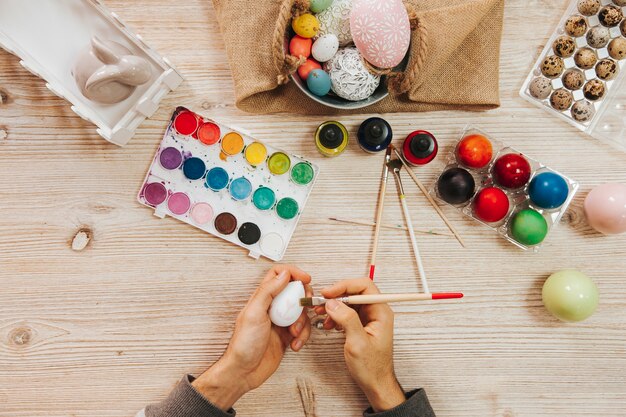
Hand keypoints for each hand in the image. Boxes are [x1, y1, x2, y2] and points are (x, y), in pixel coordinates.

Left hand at [193, 265, 311, 409]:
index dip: (293, 273)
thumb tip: (283, 274)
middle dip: (302, 300)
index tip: (305, 279)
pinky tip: (295, 344)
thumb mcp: (254, 313)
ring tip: (294, 332)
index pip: (278, 275)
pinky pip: (302, 330)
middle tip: (303, 307)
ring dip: (303, 322)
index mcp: (262, 298)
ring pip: (301, 312)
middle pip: (294, 292)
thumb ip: (268, 291)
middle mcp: (272, 307)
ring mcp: (280, 322)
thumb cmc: (243, 344)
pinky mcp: (286, 336)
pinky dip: (303, 336)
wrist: (244, 372)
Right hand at [315, 278, 405, 411]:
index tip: (329, 293)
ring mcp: (369, 318)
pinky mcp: (362, 325)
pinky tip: (329, 324)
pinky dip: (336, 316)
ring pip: (349, 303)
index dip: (345, 286)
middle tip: (321, 302)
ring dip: (334, 307)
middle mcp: (377, 312)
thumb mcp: (358, 343)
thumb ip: (347, 320)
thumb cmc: (372, 367)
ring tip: (321, 314)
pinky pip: (348, 313)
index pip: (365, 287)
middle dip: (337, 296)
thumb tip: (333, 303)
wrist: (375, 383)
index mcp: (381, 312)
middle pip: (355, 293)